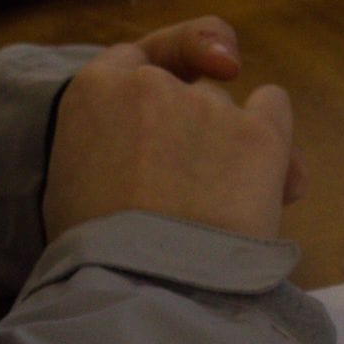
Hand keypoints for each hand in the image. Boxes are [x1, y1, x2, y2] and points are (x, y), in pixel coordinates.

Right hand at [43, 17, 307, 242]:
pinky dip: (274, 138)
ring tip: (226, 213)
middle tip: (193, 189)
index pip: (136, 59)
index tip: (182, 84)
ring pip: (229, 110)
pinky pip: (273, 106)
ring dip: (231, 146)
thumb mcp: (69, 188)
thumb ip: (102, 149)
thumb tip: (139, 165)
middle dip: (193, 128)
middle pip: (187, 91)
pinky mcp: (259, 133)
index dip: (164, 67)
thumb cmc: (94, 254)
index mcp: (95, 91)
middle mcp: (153, 85)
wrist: (144, 284)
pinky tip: (273, 181)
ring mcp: (208, 106)